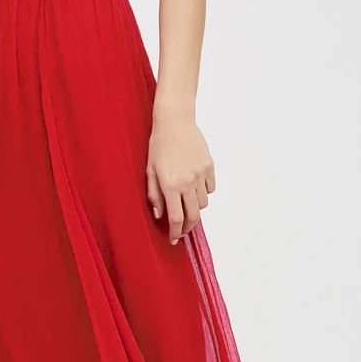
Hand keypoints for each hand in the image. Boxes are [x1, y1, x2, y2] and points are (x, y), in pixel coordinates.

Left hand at [146, 111, 215, 244]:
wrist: (175, 121)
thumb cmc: (159, 145)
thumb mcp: (150, 171)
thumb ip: (154, 195)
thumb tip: (160, 215)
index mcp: (170, 185)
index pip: (176, 219)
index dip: (175, 233)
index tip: (174, 239)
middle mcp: (188, 183)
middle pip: (193, 216)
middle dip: (187, 227)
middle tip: (181, 230)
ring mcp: (201, 175)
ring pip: (203, 204)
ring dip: (195, 209)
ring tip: (186, 204)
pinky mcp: (210, 166)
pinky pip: (210, 188)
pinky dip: (204, 192)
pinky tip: (195, 187)